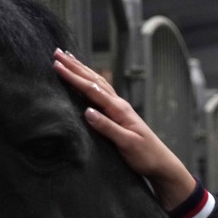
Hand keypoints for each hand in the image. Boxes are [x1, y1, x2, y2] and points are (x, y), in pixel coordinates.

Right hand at [54, 49, 196, 209]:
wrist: (160, 163)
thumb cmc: (145, 155)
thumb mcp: (126, 144)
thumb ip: (107, 128)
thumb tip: (87, 111)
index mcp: (119, 110)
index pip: (92, 89)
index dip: (74, 78)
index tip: (57, 66)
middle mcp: (119, 104)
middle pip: (94, 80)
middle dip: (75, 67)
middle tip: (57, 53)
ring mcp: (120, 108)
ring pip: (98, 82)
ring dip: (82, 70)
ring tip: (68, 58)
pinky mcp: (119, 114)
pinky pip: (102, 91)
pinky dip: (91, 81)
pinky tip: (87, 77)